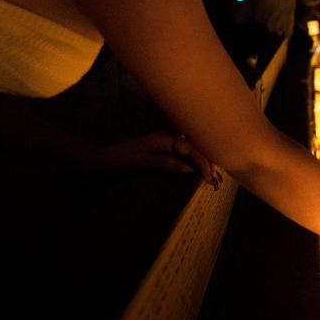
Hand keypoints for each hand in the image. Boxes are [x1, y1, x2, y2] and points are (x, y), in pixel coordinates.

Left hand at [93, 132, 224, 189]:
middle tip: (218, 180)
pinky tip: (199, 174)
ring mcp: (165, 145)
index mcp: (164, 139)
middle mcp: (167, 139)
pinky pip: (183, 156)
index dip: (203, 162)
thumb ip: (167, 164)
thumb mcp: (143, 164)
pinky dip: (193, 165)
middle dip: (208, 163)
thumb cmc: (120, 162)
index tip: (210, 177)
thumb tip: (189, 168)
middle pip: (195, 149)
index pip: (191, 149)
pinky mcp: (162, 152)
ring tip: (214, 178)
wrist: (101, 162)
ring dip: (202, 164)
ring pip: (191, 152)